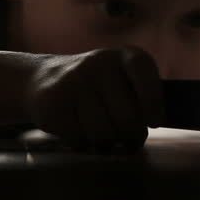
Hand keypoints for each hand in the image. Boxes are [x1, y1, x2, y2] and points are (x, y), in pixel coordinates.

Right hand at [24, 47, 164, 151]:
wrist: (44, 77)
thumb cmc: (99, 87)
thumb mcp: (124, 80)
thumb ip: (143, 97)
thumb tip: (155, 123)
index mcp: (125, 56)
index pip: (145, 77)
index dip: (154, 104)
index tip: (153, 122)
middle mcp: (101, 62)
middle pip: (126, 117)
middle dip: (130, 136)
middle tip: (128, 138)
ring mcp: (75, 80)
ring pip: (102, 132)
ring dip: (106, 143)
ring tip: (104, 135)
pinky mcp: (53, 101)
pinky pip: (79, 138)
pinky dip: (82, 143)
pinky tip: (80, 130)